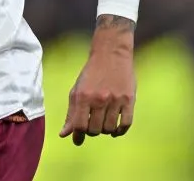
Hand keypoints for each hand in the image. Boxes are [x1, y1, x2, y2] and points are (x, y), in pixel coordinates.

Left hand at [60, 15, 136, 145]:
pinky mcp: (129, 100)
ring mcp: (115, 100)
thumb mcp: (77, 91)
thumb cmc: (91, 75)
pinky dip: (120, 131)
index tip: (78, 139)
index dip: (77, 135)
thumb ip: (71, 113)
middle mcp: (99, 99)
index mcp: (83, 96)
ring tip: (103, 124)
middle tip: (92, 125)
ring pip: (110, 129)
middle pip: (95, 130)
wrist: (110, 55)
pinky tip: (116, 129)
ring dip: (106, 130)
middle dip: (92, 131)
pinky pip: (126, 124)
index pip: (79, 125)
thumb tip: (63, 134)